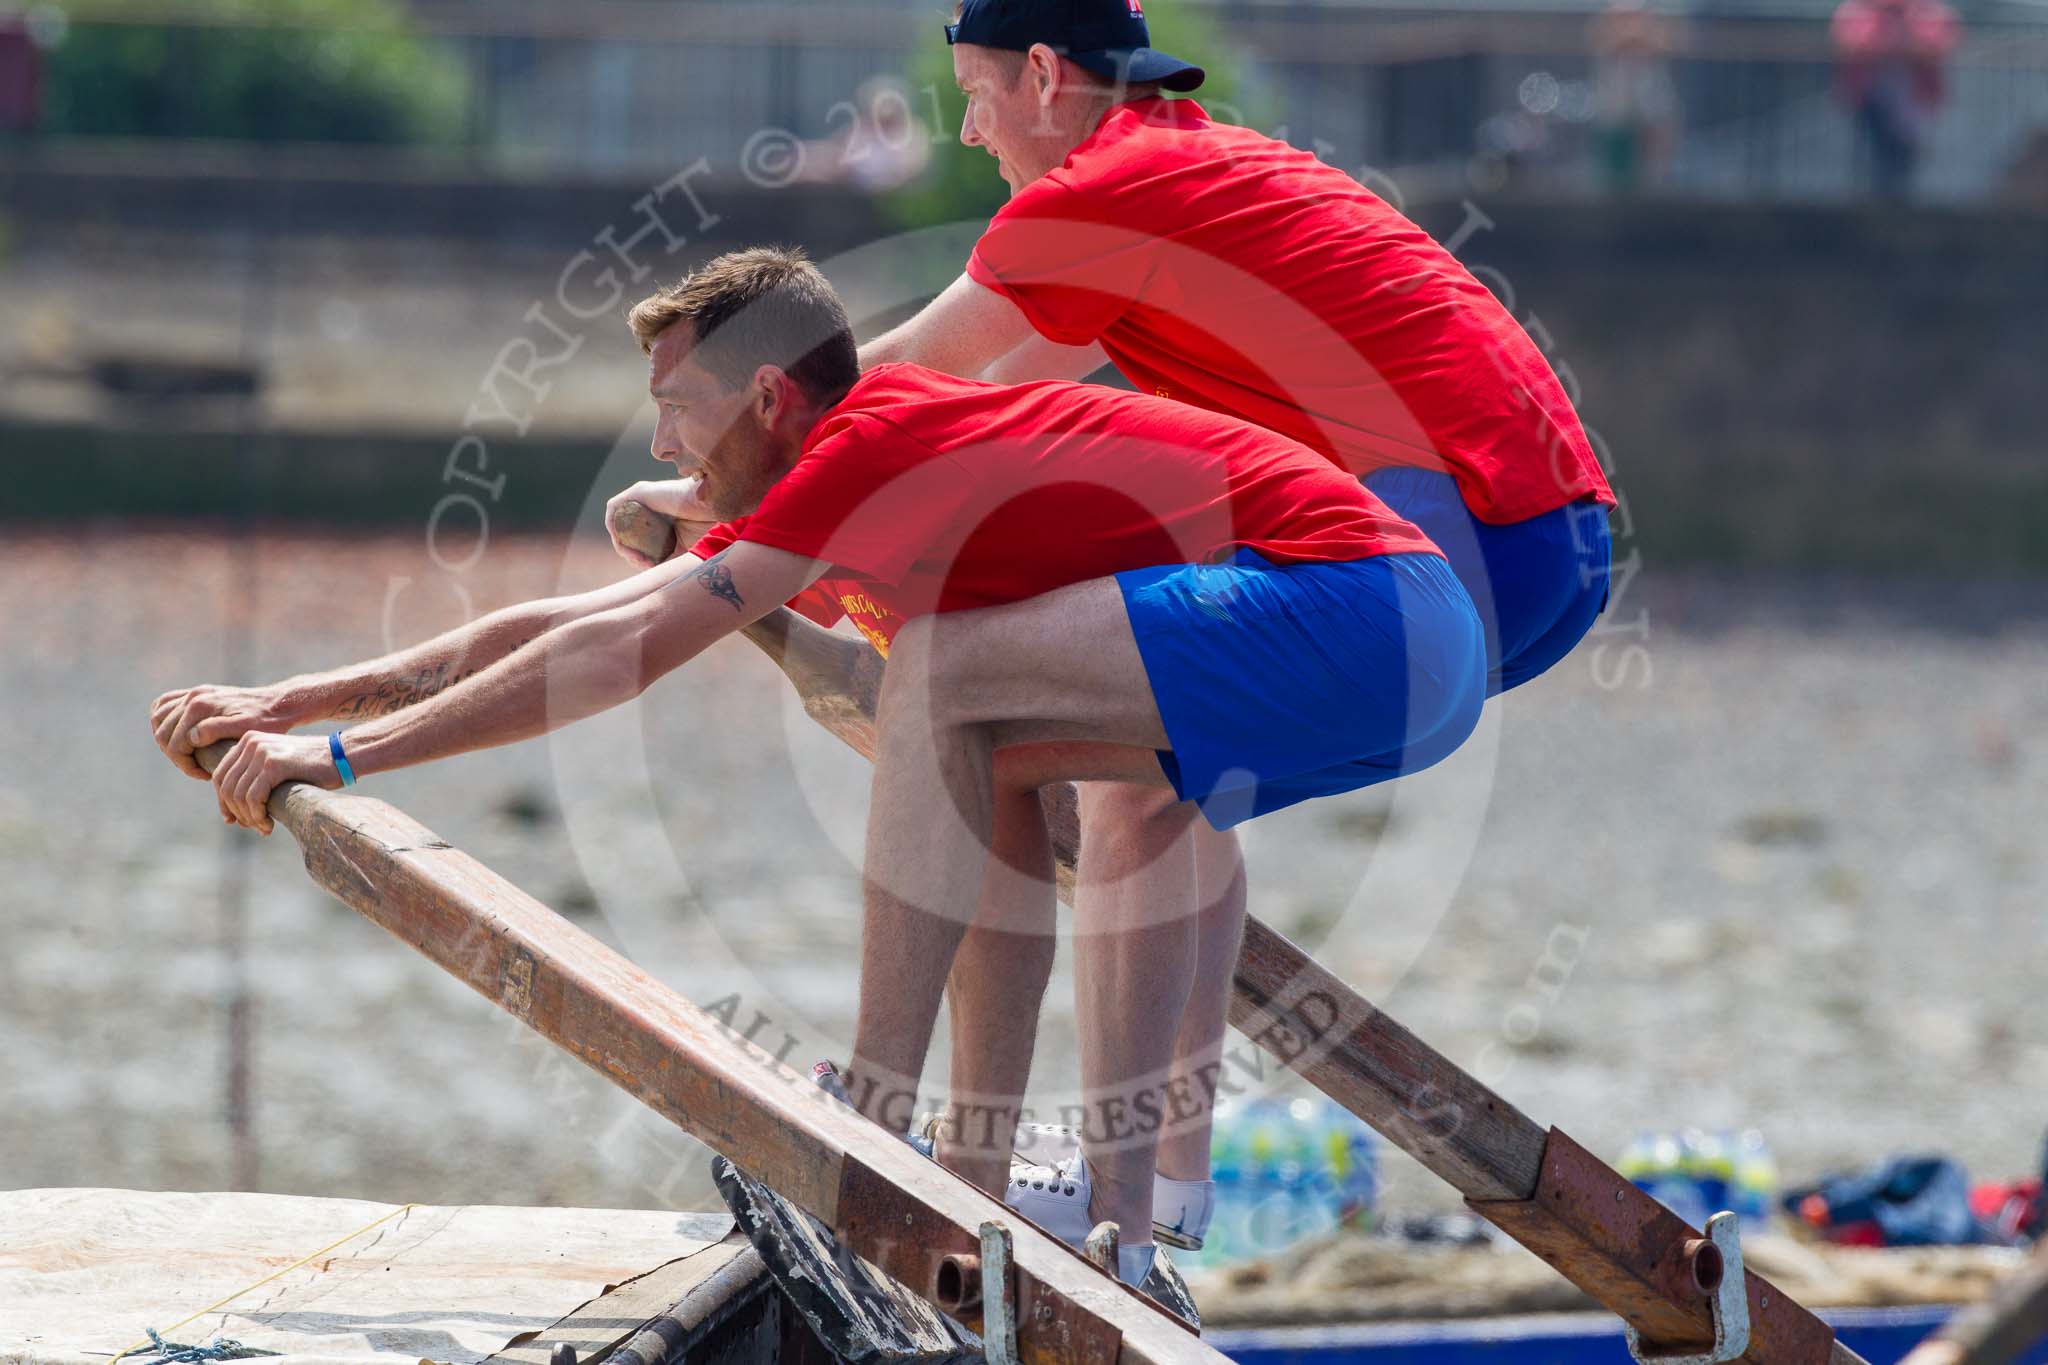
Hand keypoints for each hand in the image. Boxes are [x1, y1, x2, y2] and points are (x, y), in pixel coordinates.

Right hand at [151, 683, 293, 780]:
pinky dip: (162, 718)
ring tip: (188, 755)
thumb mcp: (246, 729)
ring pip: (158, 718)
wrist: (279, 703)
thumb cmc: (266, 721)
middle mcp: (194, 696)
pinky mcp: (197, 692)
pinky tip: (176, 734)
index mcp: (201, 707)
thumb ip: (216, 730)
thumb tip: (191, 736)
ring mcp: (194, 693)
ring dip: (167, 739)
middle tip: (196, 768)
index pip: (175, 744)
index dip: (185, 764)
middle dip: (176, 756)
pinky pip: (165, 703)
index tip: (203, 774)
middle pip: (163, 734)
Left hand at [211, 731, 339, 834]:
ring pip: (238, 795)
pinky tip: (268, 825)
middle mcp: (251, 743)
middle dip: (235, 812)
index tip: (232, 820)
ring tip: (263, 828)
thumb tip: (232, 806)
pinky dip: (257, 816)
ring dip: (248, 818)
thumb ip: (255, 775)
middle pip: (226, 787)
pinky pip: (253, 798)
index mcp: (248, 740)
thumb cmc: (314, 767)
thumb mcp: (278, 764)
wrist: (343, 756)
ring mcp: (262, 752)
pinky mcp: (274, 765)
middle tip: (251, 826)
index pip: (220, 776)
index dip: (223, 802)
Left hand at [605, 478, 717, 568]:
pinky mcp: (637, 492)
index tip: (649, 566)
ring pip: (618, 524)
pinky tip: (626, 544)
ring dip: (622, 545)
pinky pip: (614, 509)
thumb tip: (652, 578)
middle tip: (644, 564)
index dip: (636, 556)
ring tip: (638, 558)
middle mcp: (646, 505)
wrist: (712, 508)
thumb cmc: (705, 528)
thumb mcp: (683, 551)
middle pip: (625, 533)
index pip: (635, 539)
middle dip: (630, 553)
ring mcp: (640, 497)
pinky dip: (614, 528)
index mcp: (656, 517)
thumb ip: (668, 562)